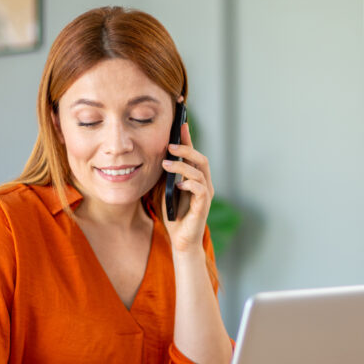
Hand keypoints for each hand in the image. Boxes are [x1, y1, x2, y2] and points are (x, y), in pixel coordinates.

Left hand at [161, 120, 213, 251]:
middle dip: (186, 149)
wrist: (181, 240)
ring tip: (166, 164)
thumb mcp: (166, 189)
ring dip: (182, 165)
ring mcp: (205, 194)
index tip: (180, 123)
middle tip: (170, 145)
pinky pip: (200, 189)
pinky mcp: (204, 205)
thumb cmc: (174, 214)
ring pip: (200, 171)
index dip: (187, 138)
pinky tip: (178, 184)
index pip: (193, 153)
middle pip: (201, 158)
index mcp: (196, 177)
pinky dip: (189, 184)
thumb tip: (158, 157)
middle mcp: (204, 183)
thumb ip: (166, 175)